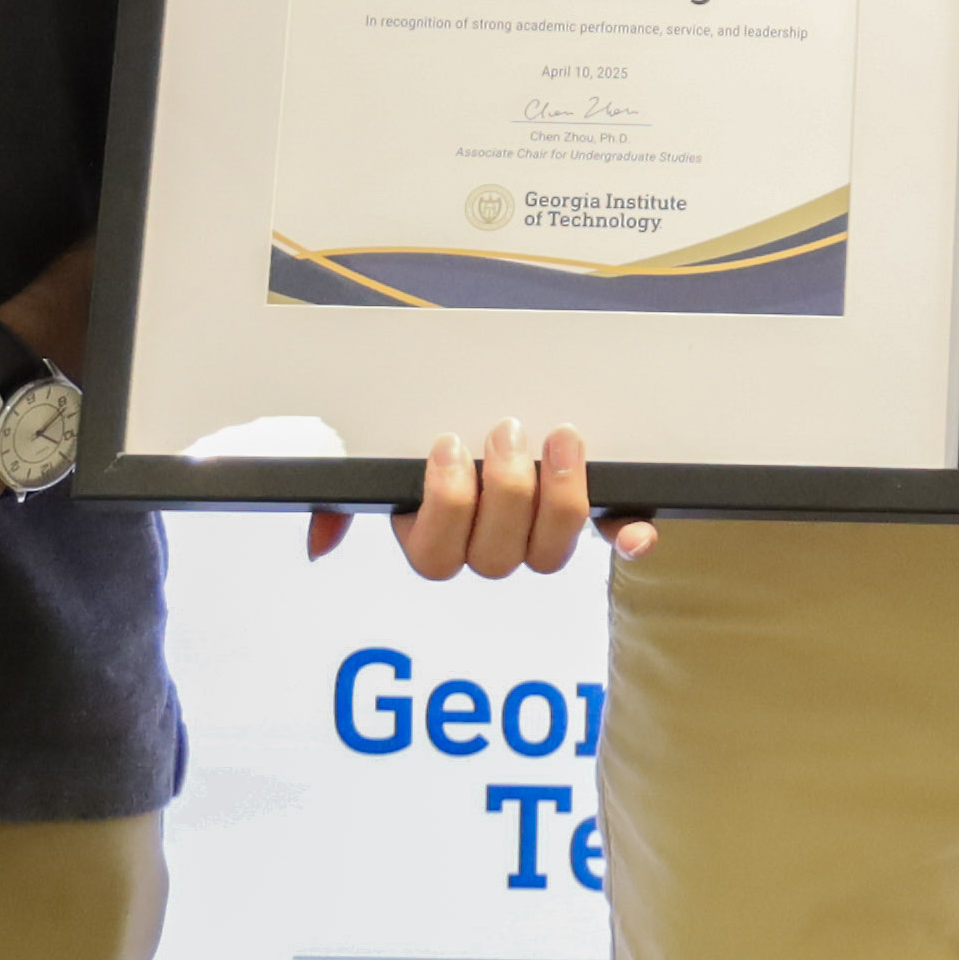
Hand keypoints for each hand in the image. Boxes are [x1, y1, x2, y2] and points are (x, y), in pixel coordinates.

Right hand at [318, 424, 649, 578]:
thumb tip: (319, 544)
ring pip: (551, 553)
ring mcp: (540, 538)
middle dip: (504, 492)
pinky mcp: (591, 517)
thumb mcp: (374, 458)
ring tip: (560, 436)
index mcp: (436, 538)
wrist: (489, 402)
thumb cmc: (427, 432)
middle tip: (506, 430)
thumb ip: (341, 495)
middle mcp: (489, 548)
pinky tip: (639, 532)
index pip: (436, 556)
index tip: (447, 445)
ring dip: (559, 499)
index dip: (445, 506)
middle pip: (497, 557)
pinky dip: (630, 536)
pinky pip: (614, 540)